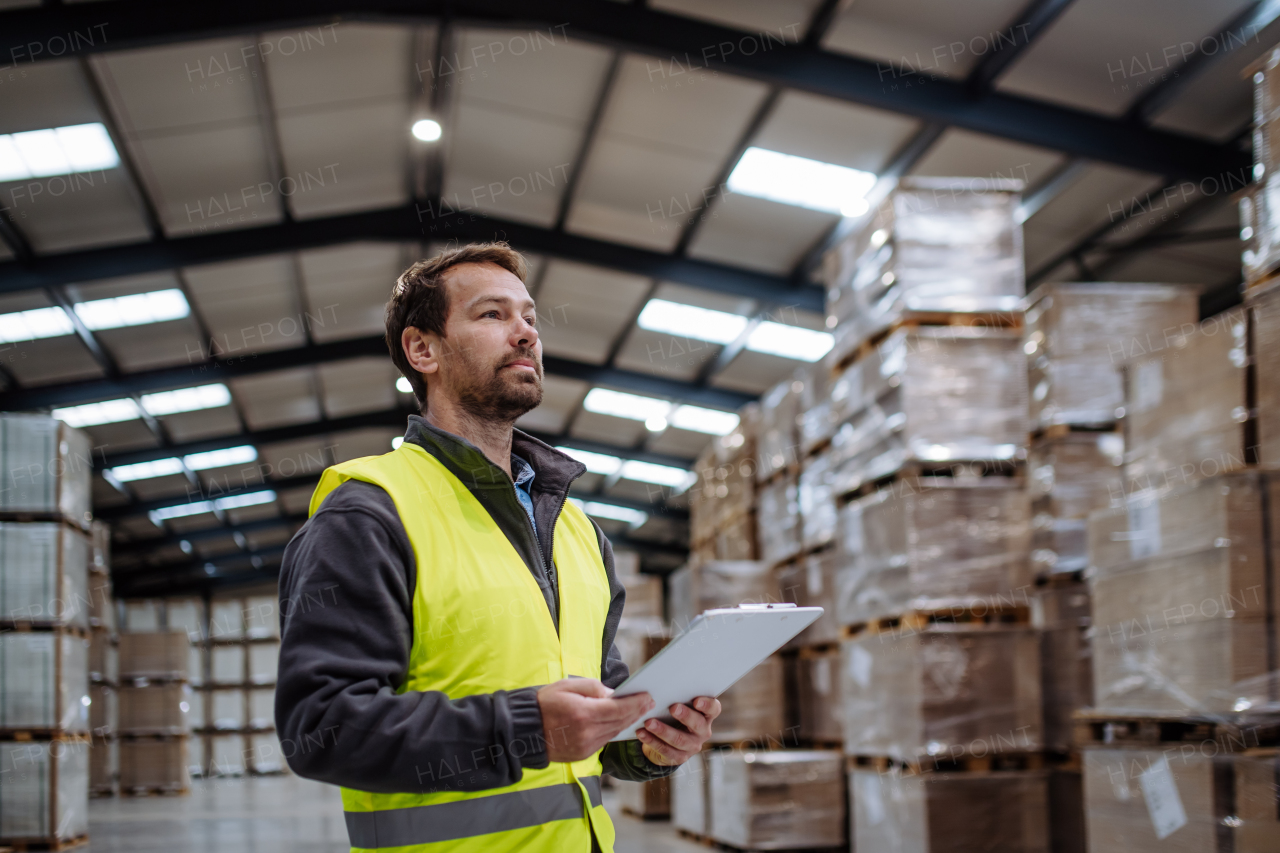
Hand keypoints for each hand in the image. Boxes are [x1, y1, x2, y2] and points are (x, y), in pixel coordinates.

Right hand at [537, 678, 653, 762]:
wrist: (525, 730)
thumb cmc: (544, 703)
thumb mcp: (566, 686)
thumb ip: (592, 688)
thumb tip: (612, 694)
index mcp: (583, 714)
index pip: (618, 709)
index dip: (635, 703)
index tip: (647, 697)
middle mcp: (587, 733)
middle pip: (619, 722)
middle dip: (635, 711)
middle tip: (648, 703)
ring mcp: (585, 747)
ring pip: (613, 733)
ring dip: (627, 722)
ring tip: (637, 712)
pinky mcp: (582, 755)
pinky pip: (603, 741)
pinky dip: (612, 731)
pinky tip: (619, 723)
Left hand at [636, 696, 720, 766]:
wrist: (668, 741)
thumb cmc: (674, 716)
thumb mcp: (679, 706)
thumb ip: (677, 698)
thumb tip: (663, 685)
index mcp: (706, 715)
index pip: (714, 709)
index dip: (707, 705)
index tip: (696, 700)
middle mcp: (702, 731)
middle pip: (698, 724)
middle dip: (685, 715)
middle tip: (673, 707)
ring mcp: (692, 746)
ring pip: (679, 739)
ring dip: (663, 730)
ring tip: (649, 722)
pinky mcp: (679, 757)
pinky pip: (665, 750)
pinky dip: (652, 741)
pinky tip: (642, 733)